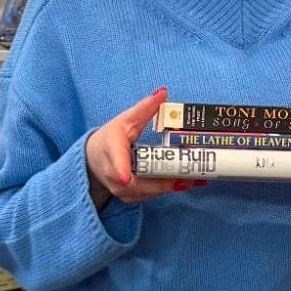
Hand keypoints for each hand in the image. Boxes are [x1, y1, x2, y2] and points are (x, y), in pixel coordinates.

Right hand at [85, 87, 204, 207]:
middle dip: (167, 179)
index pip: (115, 162)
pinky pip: (150, 194)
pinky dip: (166, 188)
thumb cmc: (110, 139)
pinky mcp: (129, 197)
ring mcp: (121, 190)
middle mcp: (114, 175)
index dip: (120, 170)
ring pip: (149, 191)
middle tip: (191, 175)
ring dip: (172, 185)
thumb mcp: (125, 120)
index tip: (125, 178)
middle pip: (141, 182)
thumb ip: (144, 108)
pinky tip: (185, 182)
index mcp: (111, 151)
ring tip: (195, 178)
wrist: (94, 161)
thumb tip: (162, 93)